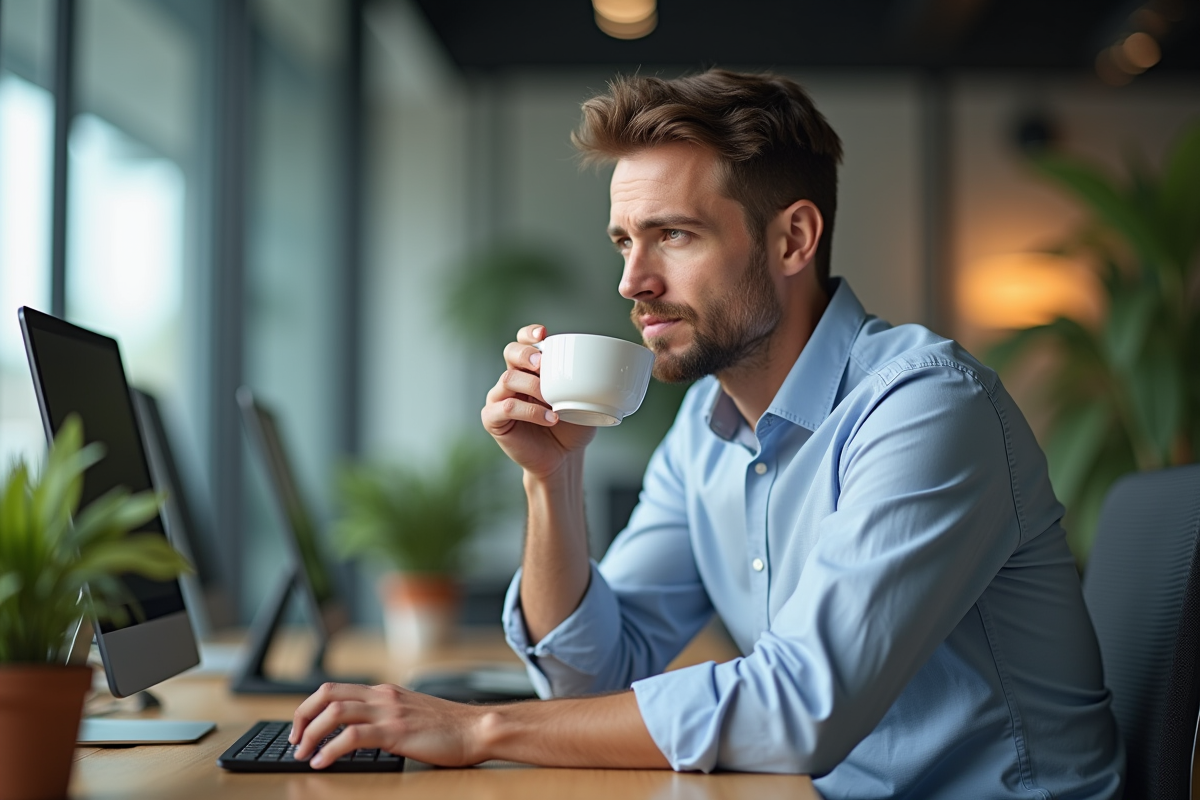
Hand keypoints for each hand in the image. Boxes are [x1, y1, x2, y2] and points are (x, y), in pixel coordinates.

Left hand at [289, 682, 484, 768]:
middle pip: (327, 694)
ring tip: (302, 754)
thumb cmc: (449, 727)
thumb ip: (388, 715)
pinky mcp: (396, 731)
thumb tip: (362, 733)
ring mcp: (389, 712)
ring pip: (335, 712)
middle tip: (294, 740)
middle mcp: (382, 696)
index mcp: (384, 692)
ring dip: (310, 734)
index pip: (335, 689)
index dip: (310, 707)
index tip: (300, 728)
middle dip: (302, 716)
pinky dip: (330, 749)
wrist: (476, 729)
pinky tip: (322, 762)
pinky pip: (353, 737)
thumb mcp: (412, 713)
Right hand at [481, 324, 596, 479]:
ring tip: (553, 401)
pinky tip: (549, 418)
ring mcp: (500, 398)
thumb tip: (602, 365)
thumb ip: (584, 381)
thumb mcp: (582, 400)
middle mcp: (513, 379)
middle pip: (510, 352)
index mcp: (531, 369)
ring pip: (508, 378)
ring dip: (532, 386)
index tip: (543, 334)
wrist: (563, 458)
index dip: (529, 334)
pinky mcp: (493, 419)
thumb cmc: (572, 427)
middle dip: (525, 353)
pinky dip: (530, 412)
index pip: (523, 342)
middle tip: (542, 364)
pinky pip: (506, 408)